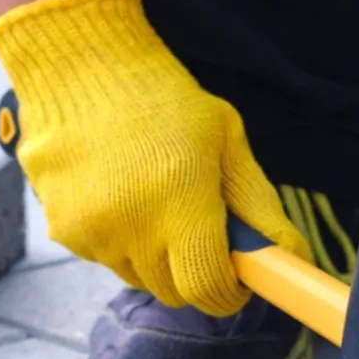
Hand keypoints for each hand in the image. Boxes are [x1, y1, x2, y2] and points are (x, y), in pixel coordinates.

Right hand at [0, 0, 309, 315]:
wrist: (78, 65)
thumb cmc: (167, 101)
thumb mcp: (228, 141)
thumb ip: (259, 205)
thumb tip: (295, 256)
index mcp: (181, 205)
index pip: (209, 290)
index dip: (229, 291)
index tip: (237, 277)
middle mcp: (133, 229)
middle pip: (176, 293)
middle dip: (195, 275)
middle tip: (200, 232)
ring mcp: (92, 234)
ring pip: (140, 280)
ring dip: (155, 260)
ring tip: (155, 204)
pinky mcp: (63, 231)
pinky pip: (106, 259)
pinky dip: (120, 243)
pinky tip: (119, 196)